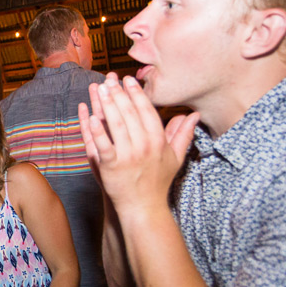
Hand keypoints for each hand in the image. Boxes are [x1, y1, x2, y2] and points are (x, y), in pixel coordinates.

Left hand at [77, 73, 198, 217]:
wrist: (143, 207)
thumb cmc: (158, 182)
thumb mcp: (175, 157)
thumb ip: (183, 134)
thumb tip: (194, 115)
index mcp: (158, 141)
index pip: (147, 111)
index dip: (136, 94)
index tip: (128, 81)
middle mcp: (144, 146)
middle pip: (130, 114)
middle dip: (119, 94)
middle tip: (110, 79)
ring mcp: (128, 156)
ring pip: (116, 125)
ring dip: (108, 105)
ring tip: (100, 89)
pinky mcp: (112, 166)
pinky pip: (104, 144)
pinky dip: (97, 130)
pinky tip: (91, 116)